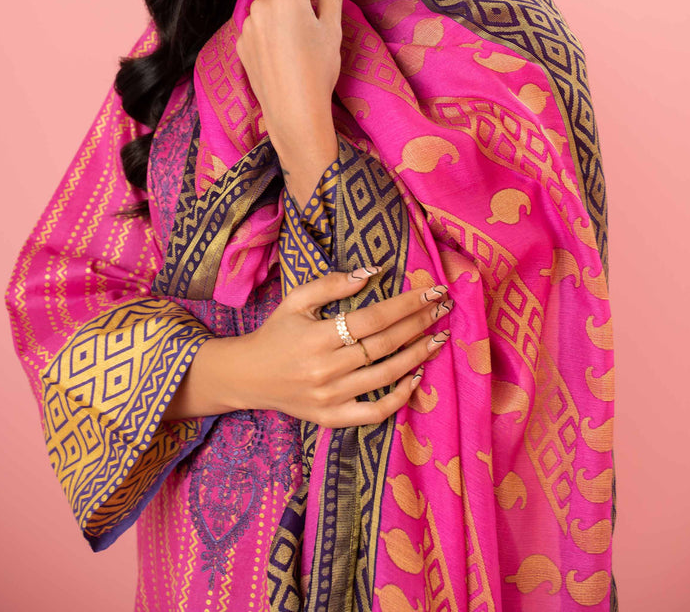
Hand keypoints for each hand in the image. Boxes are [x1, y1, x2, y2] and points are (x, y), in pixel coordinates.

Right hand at [221, 269, 452, 427]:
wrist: (247, 377)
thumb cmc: (276, 332)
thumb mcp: (296, 300)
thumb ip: (332, 284)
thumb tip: (373, 271)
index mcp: (316, 336)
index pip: (373, 317)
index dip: (406, 303)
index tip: (433, 290)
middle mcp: (325, 368)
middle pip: (384, 344)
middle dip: (419, 323)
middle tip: (443, 308)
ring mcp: (329, 397)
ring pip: (385, 375)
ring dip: (418, 355)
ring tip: (438, 337)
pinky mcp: (331, 418)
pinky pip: (374, 412)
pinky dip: (400, 398)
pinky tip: (416, 377)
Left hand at [236, 0, 349, 153]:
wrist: (294, 112)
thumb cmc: (318, 69)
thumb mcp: (332, 28)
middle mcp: (260, 5)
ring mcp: (248, 25)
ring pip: (273, 2)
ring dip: (292, 2)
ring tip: (315, 18)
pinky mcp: (242, 43)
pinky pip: (263, 22)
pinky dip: (279, 21)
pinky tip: (295, 39)